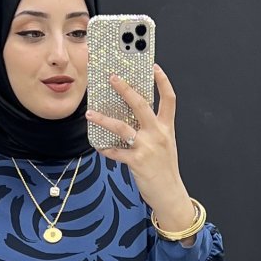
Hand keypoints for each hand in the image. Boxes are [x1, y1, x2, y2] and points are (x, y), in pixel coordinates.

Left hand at [85, 64, 194, 230]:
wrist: (170, 194)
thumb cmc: (165, 169)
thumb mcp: (165, 145)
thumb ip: (152, 130)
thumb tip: (131, 118)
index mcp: (166, 128)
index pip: (169, 98)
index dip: (162, 81)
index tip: (154, 66)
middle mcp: (158, 134)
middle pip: (141, 105)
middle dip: (125, 89)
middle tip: (112, 77)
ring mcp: (147, 147)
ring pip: (122, 127)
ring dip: (103, 119)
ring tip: (90, 113)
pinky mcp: (137, 162)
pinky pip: (116, 152)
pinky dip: (105, 149)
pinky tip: (98, 146)